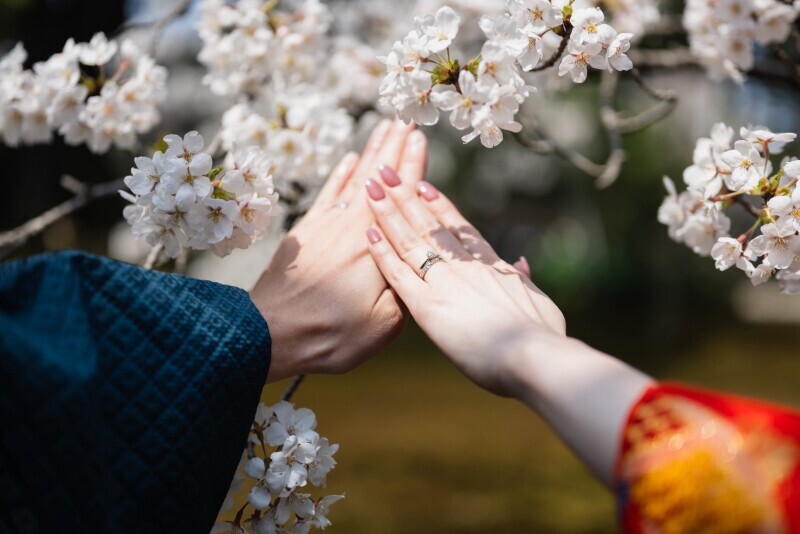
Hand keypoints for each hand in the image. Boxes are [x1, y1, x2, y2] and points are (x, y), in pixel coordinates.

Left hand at [250, 119, 428, 381]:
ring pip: (355, 178)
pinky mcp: (307, 232)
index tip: (421, 134)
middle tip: (406, 118)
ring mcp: (326, 225)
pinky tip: (349, 159)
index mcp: (376, 245)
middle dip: (394, 145)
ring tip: (385, 127)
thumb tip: (419, 262)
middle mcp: (352, 226)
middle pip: (379, 177)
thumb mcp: (383, 324)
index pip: (401, 195)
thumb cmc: (331, 335)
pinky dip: (340, 174)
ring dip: (372, 151)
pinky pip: (329, 193)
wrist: (269, 333)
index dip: (413, 164)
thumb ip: (407, 288)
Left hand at [362, 173, 653, 484]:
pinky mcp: (427, 306)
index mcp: (491, 266)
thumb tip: (520, 264)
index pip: (458, 229)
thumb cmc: (544, 335)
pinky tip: (367, 232)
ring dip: (389, 212)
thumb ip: (523, 280)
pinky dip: (382, 251)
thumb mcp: (539, 301)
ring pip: (410, 240)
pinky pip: (398, 274)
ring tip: (372, 185)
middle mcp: (465, 266)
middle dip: (406, 195)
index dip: (438, 206)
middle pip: (430, 224)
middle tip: (387, 170)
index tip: (424, 185)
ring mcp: (444, 283)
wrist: (535, 355)